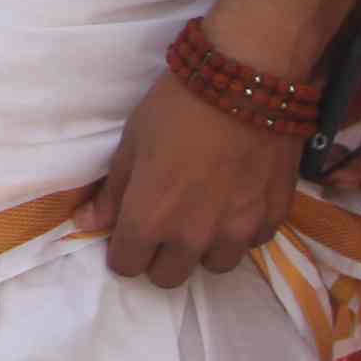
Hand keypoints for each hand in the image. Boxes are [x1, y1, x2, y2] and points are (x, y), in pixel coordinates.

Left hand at [85, 72, 303, 285]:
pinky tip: (236, 200)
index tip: (128, 231)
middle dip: (160, 255)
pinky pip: (252, 242)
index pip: (128, 266)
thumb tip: (86, 224)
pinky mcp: (274, 217)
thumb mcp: (131, 145)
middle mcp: (194, 237)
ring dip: (204, 248)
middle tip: (164, 223)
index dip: (123, 250)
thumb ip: (112, 194)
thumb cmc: (176, 109)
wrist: (245, 83)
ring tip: (203, 213)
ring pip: (214, 265)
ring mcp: (238, 231)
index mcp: (151, 220)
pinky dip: (241, 229)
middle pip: (169, 276)